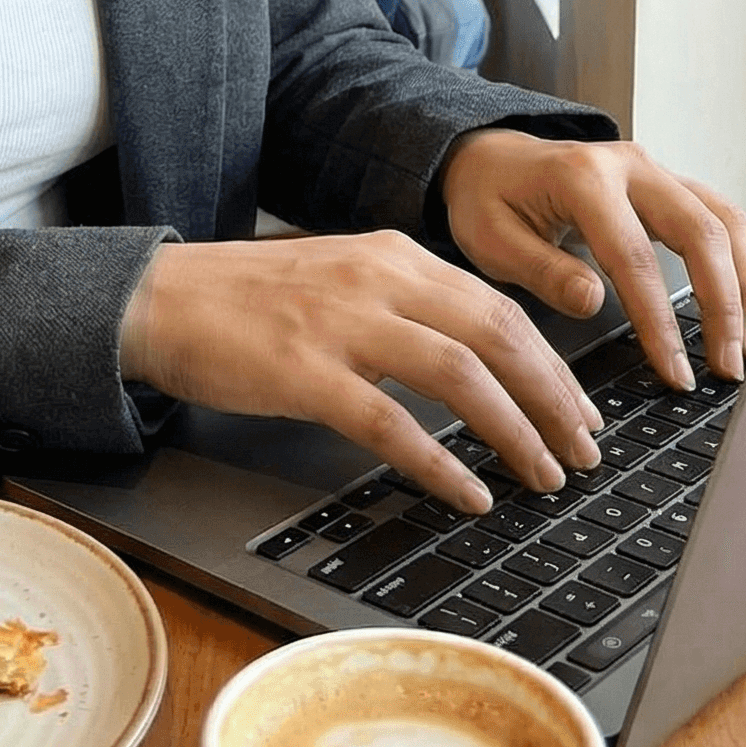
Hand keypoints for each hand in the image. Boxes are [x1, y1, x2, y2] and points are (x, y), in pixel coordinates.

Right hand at [117, 233, 604, 513]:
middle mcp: (377, 278)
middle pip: (497, 335)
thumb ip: (404, 303)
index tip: (582, 409)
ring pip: (459, 374)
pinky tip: (467, 493)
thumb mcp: (340, 276)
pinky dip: (440, 462)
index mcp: (392, 253)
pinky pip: (391, 423)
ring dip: (514, 431)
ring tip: (542, 476)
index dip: (552, 362)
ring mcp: (342, 323)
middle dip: (553, 398)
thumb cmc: (248, 298)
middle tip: (584, 451)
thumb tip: (477, 355)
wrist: (161, 297)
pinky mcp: (305, 371)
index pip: (497, 305)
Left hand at [441, 131, 745, 389]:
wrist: (492, 158)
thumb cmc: (489, 199)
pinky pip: (727, 215)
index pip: (635, 256)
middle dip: (725, 304)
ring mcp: (657, 171)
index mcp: (583, 178)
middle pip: (702, 231)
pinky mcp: (672, 184)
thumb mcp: (491, 237)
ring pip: (726, 220)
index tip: (676, 372)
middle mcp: (631, 165)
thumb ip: (541, 270)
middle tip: (729, 367)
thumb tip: (595, 303)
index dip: (660, 319)